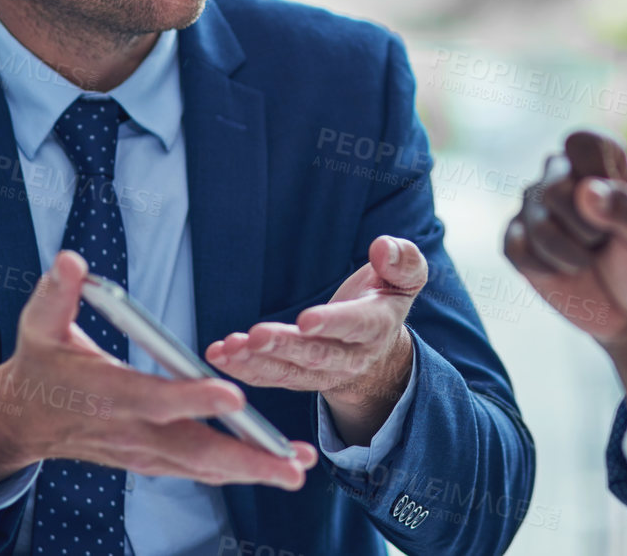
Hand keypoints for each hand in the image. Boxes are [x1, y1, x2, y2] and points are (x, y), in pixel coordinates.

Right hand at [0, 250, 317, 494]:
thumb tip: (71, 262)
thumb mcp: (39, 325)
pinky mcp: (149, 460)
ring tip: (297, 468)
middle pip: (192, 450)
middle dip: (245, 458)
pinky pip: (197, 470)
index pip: (154, 399)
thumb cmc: (39, 366)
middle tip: (291, 463)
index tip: (233, 396)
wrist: (21, 422)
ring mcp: (142, 452)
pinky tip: (273, 467)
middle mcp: (129, 430)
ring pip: (202, 467)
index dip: (192, 400)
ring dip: (252, 470)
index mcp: (106, 394)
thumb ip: (57, 293)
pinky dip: (235, 472)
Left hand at [205, 235, 425, 444]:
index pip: (356, 325)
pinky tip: (220, 355)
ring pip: (289, 371)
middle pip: (317, 354)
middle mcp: (351, 357)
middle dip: (285, 346)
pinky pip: (271, 378)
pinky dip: (244, 369)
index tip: (306, 319)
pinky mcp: (299, 379)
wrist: (378, 350)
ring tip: (229, 348)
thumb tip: (383, 247)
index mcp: (376, 326)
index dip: (332, 322)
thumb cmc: (384, 301)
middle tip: (256, 335)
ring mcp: (323, 373)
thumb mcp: (405, 278)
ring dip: (257, 361)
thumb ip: (402, 261)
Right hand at [504, 130, 626, 345]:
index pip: (581, 142)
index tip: (615, 199)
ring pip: (537, 224)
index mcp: (599, 160)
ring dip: (570, 255)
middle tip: (605, 240)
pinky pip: (515, 248)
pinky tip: (564, 271)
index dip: (594, 174)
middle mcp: (561, 174)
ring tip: (589, 259)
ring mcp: (535, 206)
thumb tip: (585, 191)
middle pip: (555, 189)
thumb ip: (626, 207)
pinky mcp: (517, 240)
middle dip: (587, 229)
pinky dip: (546, 269)